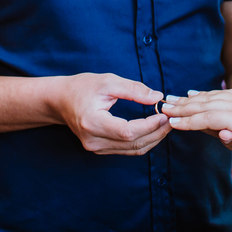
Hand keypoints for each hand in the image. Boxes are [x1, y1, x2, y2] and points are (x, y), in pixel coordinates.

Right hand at [54, 73, 169, 154]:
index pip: (127, 131)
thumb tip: (157, 97)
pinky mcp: (99, 149)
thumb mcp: (107, 81)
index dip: (149, 125)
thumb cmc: (82, 87)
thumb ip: (133, 89)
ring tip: (166, 124)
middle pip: (132, 143)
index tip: (164, 114)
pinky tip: (153, 130)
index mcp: (92, 122)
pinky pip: (126, 149)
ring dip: (152, 138)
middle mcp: (93, 140)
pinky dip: (142, 141)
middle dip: (156, 132)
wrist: (60, 100)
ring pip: (132, 149)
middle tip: (171, 119)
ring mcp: (95, 148)